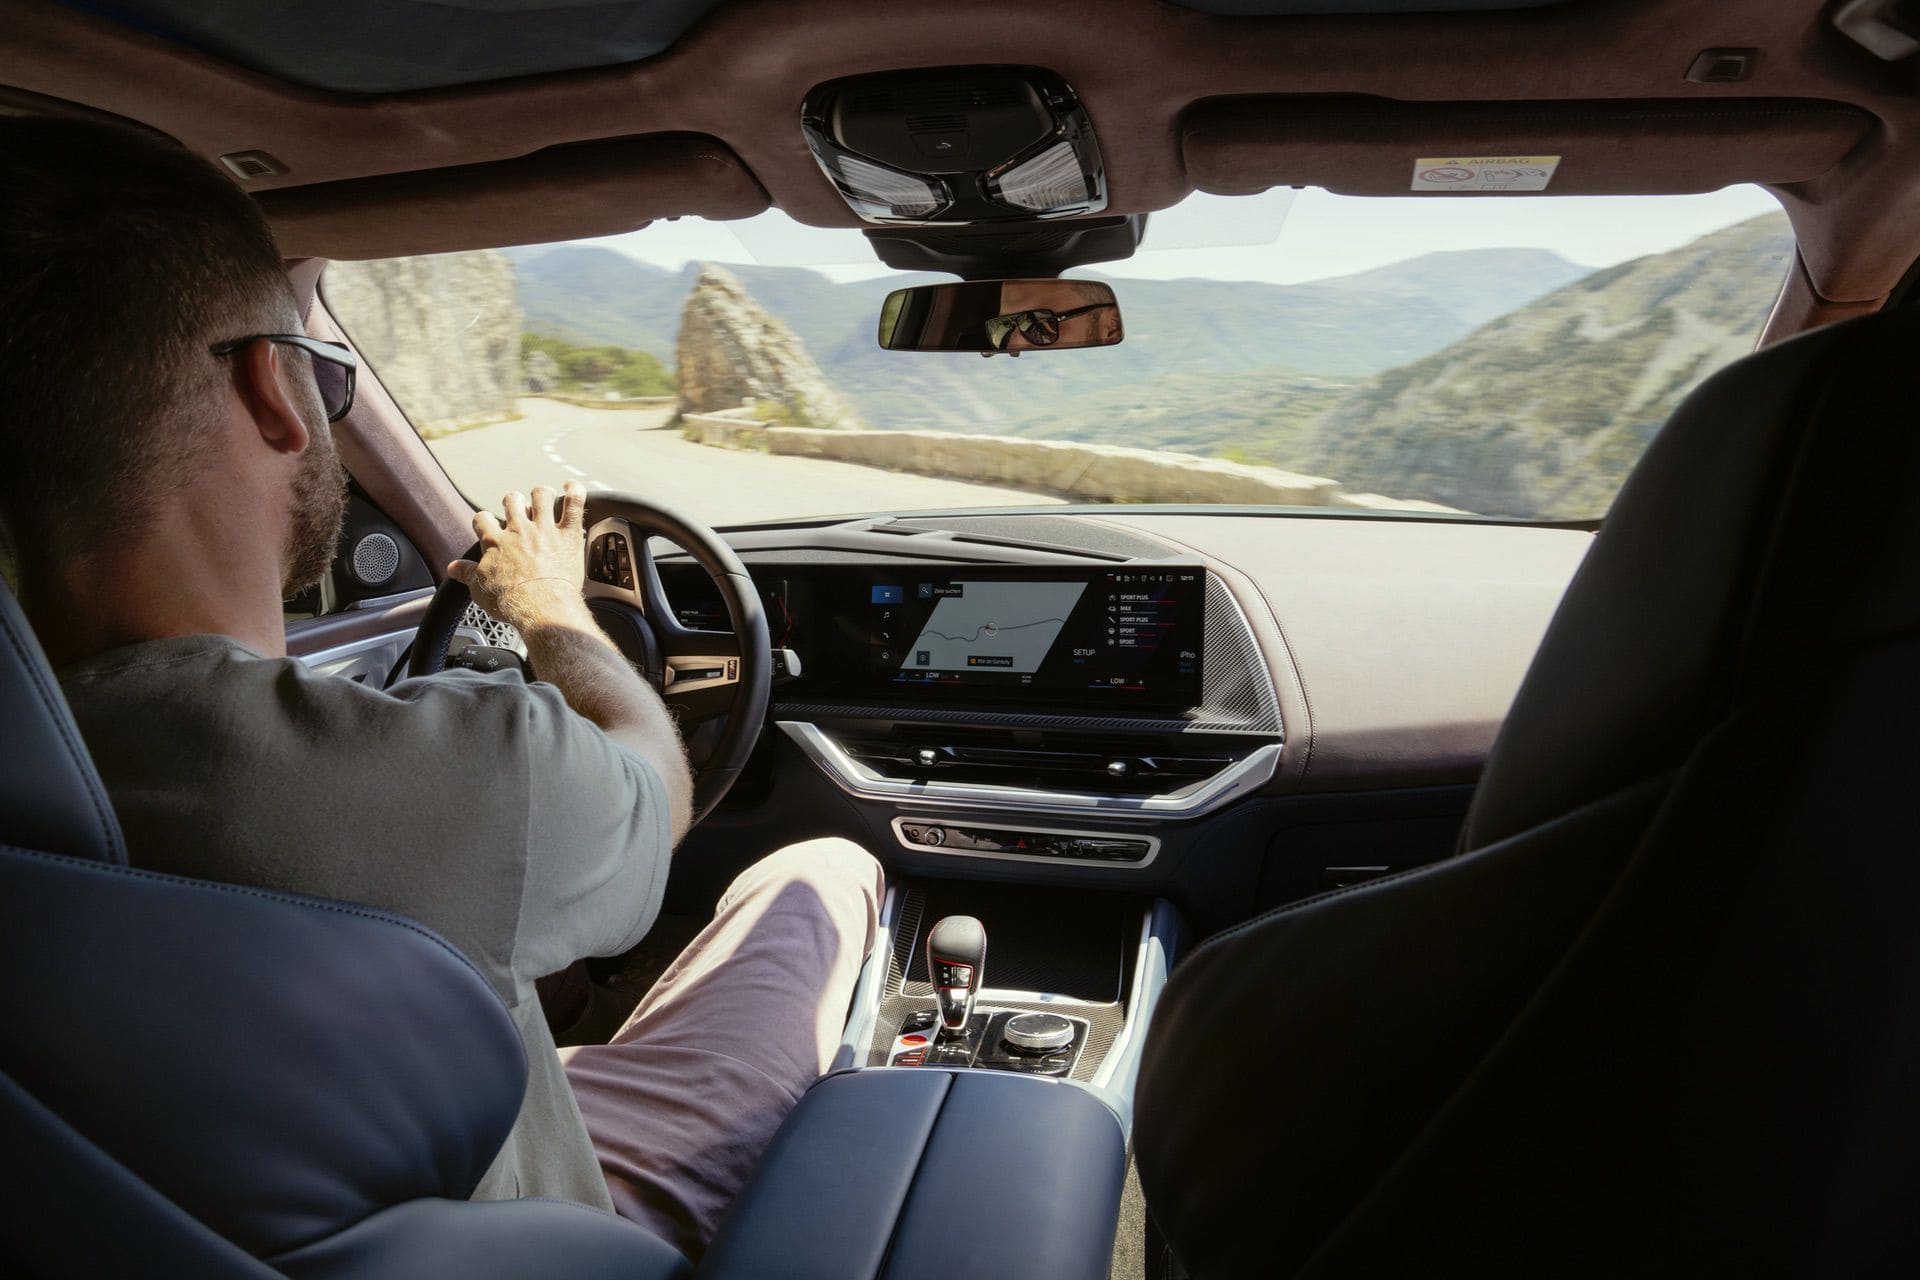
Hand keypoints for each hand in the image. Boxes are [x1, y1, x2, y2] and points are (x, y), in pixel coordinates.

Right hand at [447, 481, 590, 629]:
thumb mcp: (480, 590)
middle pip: (512, 500)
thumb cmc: (510, 601)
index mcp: (495, 542)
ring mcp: (545, 529)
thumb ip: (467, 574)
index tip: (486, 523)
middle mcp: (519, 530)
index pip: (482, 519)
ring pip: (541, 496)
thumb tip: (453, 568)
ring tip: (543, 495)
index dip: (484, 519)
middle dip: (513, 500)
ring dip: (541, 493)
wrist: (540, 606)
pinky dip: (575, 492)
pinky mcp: (568, 535)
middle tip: (518, 507)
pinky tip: (572, 487)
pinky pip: (574, 505)